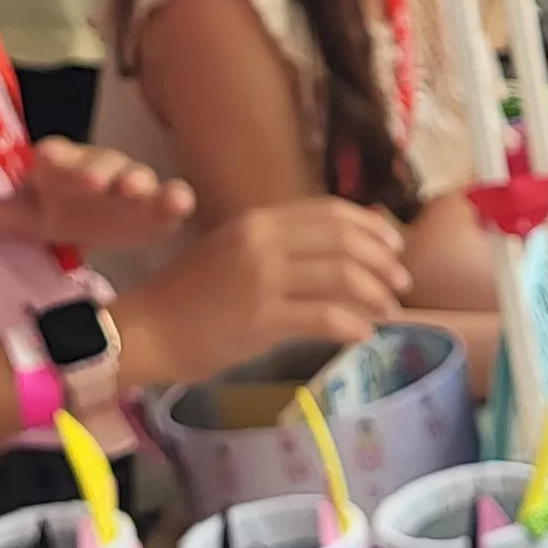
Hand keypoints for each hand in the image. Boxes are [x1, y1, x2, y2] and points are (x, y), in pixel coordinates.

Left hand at [0, 140, 195, 249]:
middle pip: (98, 164)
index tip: (46, 157)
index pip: (56, 156)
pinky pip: (169, 197)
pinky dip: (176, 197)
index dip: (52, 156)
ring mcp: (131, 183)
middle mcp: (98, 169)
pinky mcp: (157, 205)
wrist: (100, 222)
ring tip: (135, 188)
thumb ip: (10, 214)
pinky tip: (181, 202)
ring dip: (135, 179)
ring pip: (135, 176)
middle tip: (94, 181)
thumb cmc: (62, 211)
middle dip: (95, 170)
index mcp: (63, 168)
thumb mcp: (34, 218)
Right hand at [118, 198, 411, 387]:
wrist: (147, 329)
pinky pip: (326, 316)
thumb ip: (277, 248)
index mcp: (257, 221)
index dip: (369, 227)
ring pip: (342, 276)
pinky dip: (354, 324)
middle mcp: (264, 242)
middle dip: (383, 261)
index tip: (393, 246)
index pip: (328, 211)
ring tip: (388, 312)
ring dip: (375, 294)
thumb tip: (334, 253)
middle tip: (401, 283)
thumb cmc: (188, 298)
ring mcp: (264, 278)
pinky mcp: (263, 318)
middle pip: (344, 239)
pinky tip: (363, 335)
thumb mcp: (232, 253)